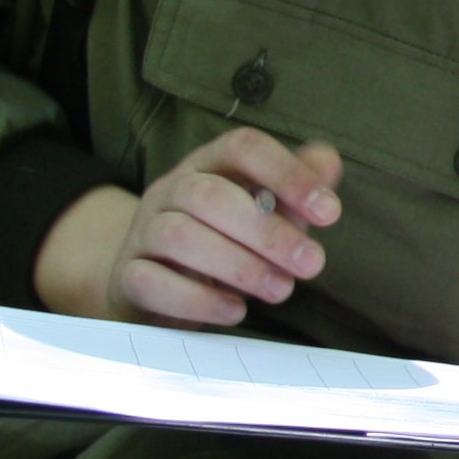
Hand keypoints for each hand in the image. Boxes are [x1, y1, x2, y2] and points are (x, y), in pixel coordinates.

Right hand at [35, 128, 342, 326]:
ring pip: (178, 236)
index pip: (242, 147)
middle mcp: (170, 191)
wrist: (153, 283)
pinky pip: (151, 281)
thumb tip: (327, 161)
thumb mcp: (264, 211)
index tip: (330, 212)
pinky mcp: (128, 276)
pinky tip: (235, 310)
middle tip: (311, 264)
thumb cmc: (224, 240)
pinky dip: (198, 299)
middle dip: (267, 232)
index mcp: (208, 165)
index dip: (287, 173)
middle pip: (208, 195)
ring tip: (281, 289)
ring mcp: (143, 232)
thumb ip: (296, 188)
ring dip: (239, 266)